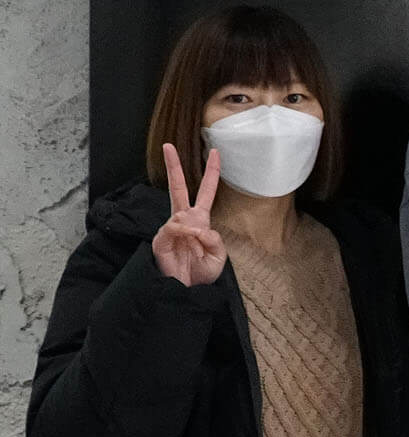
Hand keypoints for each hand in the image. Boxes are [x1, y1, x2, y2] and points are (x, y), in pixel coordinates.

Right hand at [152, 144, 226, 286]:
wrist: (188, 290)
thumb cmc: (202, 273)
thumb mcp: (218, 256)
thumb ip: (215, 240)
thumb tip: (199, 227)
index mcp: (200, 221)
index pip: (206, 192)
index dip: (212, 173)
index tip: (215, 153)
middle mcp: (184, 220)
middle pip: (178, 187)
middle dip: (173, 167)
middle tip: (168, 146)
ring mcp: (171, 227)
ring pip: (181, 215)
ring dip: (195, 233)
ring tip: (196, 252)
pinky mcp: (160, 238)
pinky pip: (173, 227)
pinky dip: (184, 233)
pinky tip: (188, 242)